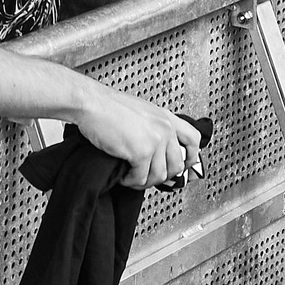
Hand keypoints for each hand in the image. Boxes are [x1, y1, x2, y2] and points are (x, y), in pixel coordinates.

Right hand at [72, 83, 201, 189]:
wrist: (91, 103)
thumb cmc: (108, 106)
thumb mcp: (140, 112)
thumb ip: (153, 128)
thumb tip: (156, 150)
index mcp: (165, 117)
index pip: (193, 139)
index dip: (191, 157)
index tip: (186, 167)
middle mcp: (165, 128)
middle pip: (177, 165)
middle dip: (162, 175)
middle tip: (148, 175)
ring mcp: (155, 141)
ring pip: (159, 175)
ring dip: (144, 180)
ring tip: (131, 176)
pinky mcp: (141, 152)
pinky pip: (141, 178)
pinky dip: (130, 181)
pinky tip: (123, 175)